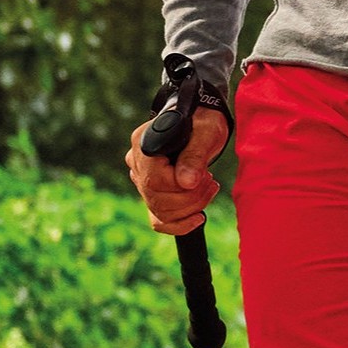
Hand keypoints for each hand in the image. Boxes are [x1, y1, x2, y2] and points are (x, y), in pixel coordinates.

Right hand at [125, 106, 227, 236]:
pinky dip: (180, 224)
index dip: (181, 185)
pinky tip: (198, 218)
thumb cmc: (204, 123)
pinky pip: (158, 220)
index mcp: (143, 143)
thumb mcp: (206, 132)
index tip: (204, 175)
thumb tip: (187, 183)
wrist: (201, 125)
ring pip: (159, 211)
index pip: (154, 179)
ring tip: (208, 187)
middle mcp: (136, 162)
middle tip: (211, 181)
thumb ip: (195, 155)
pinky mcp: (152, 194)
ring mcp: (141, 180)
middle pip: (156, 198)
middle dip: (191, 197)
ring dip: (191, 207)